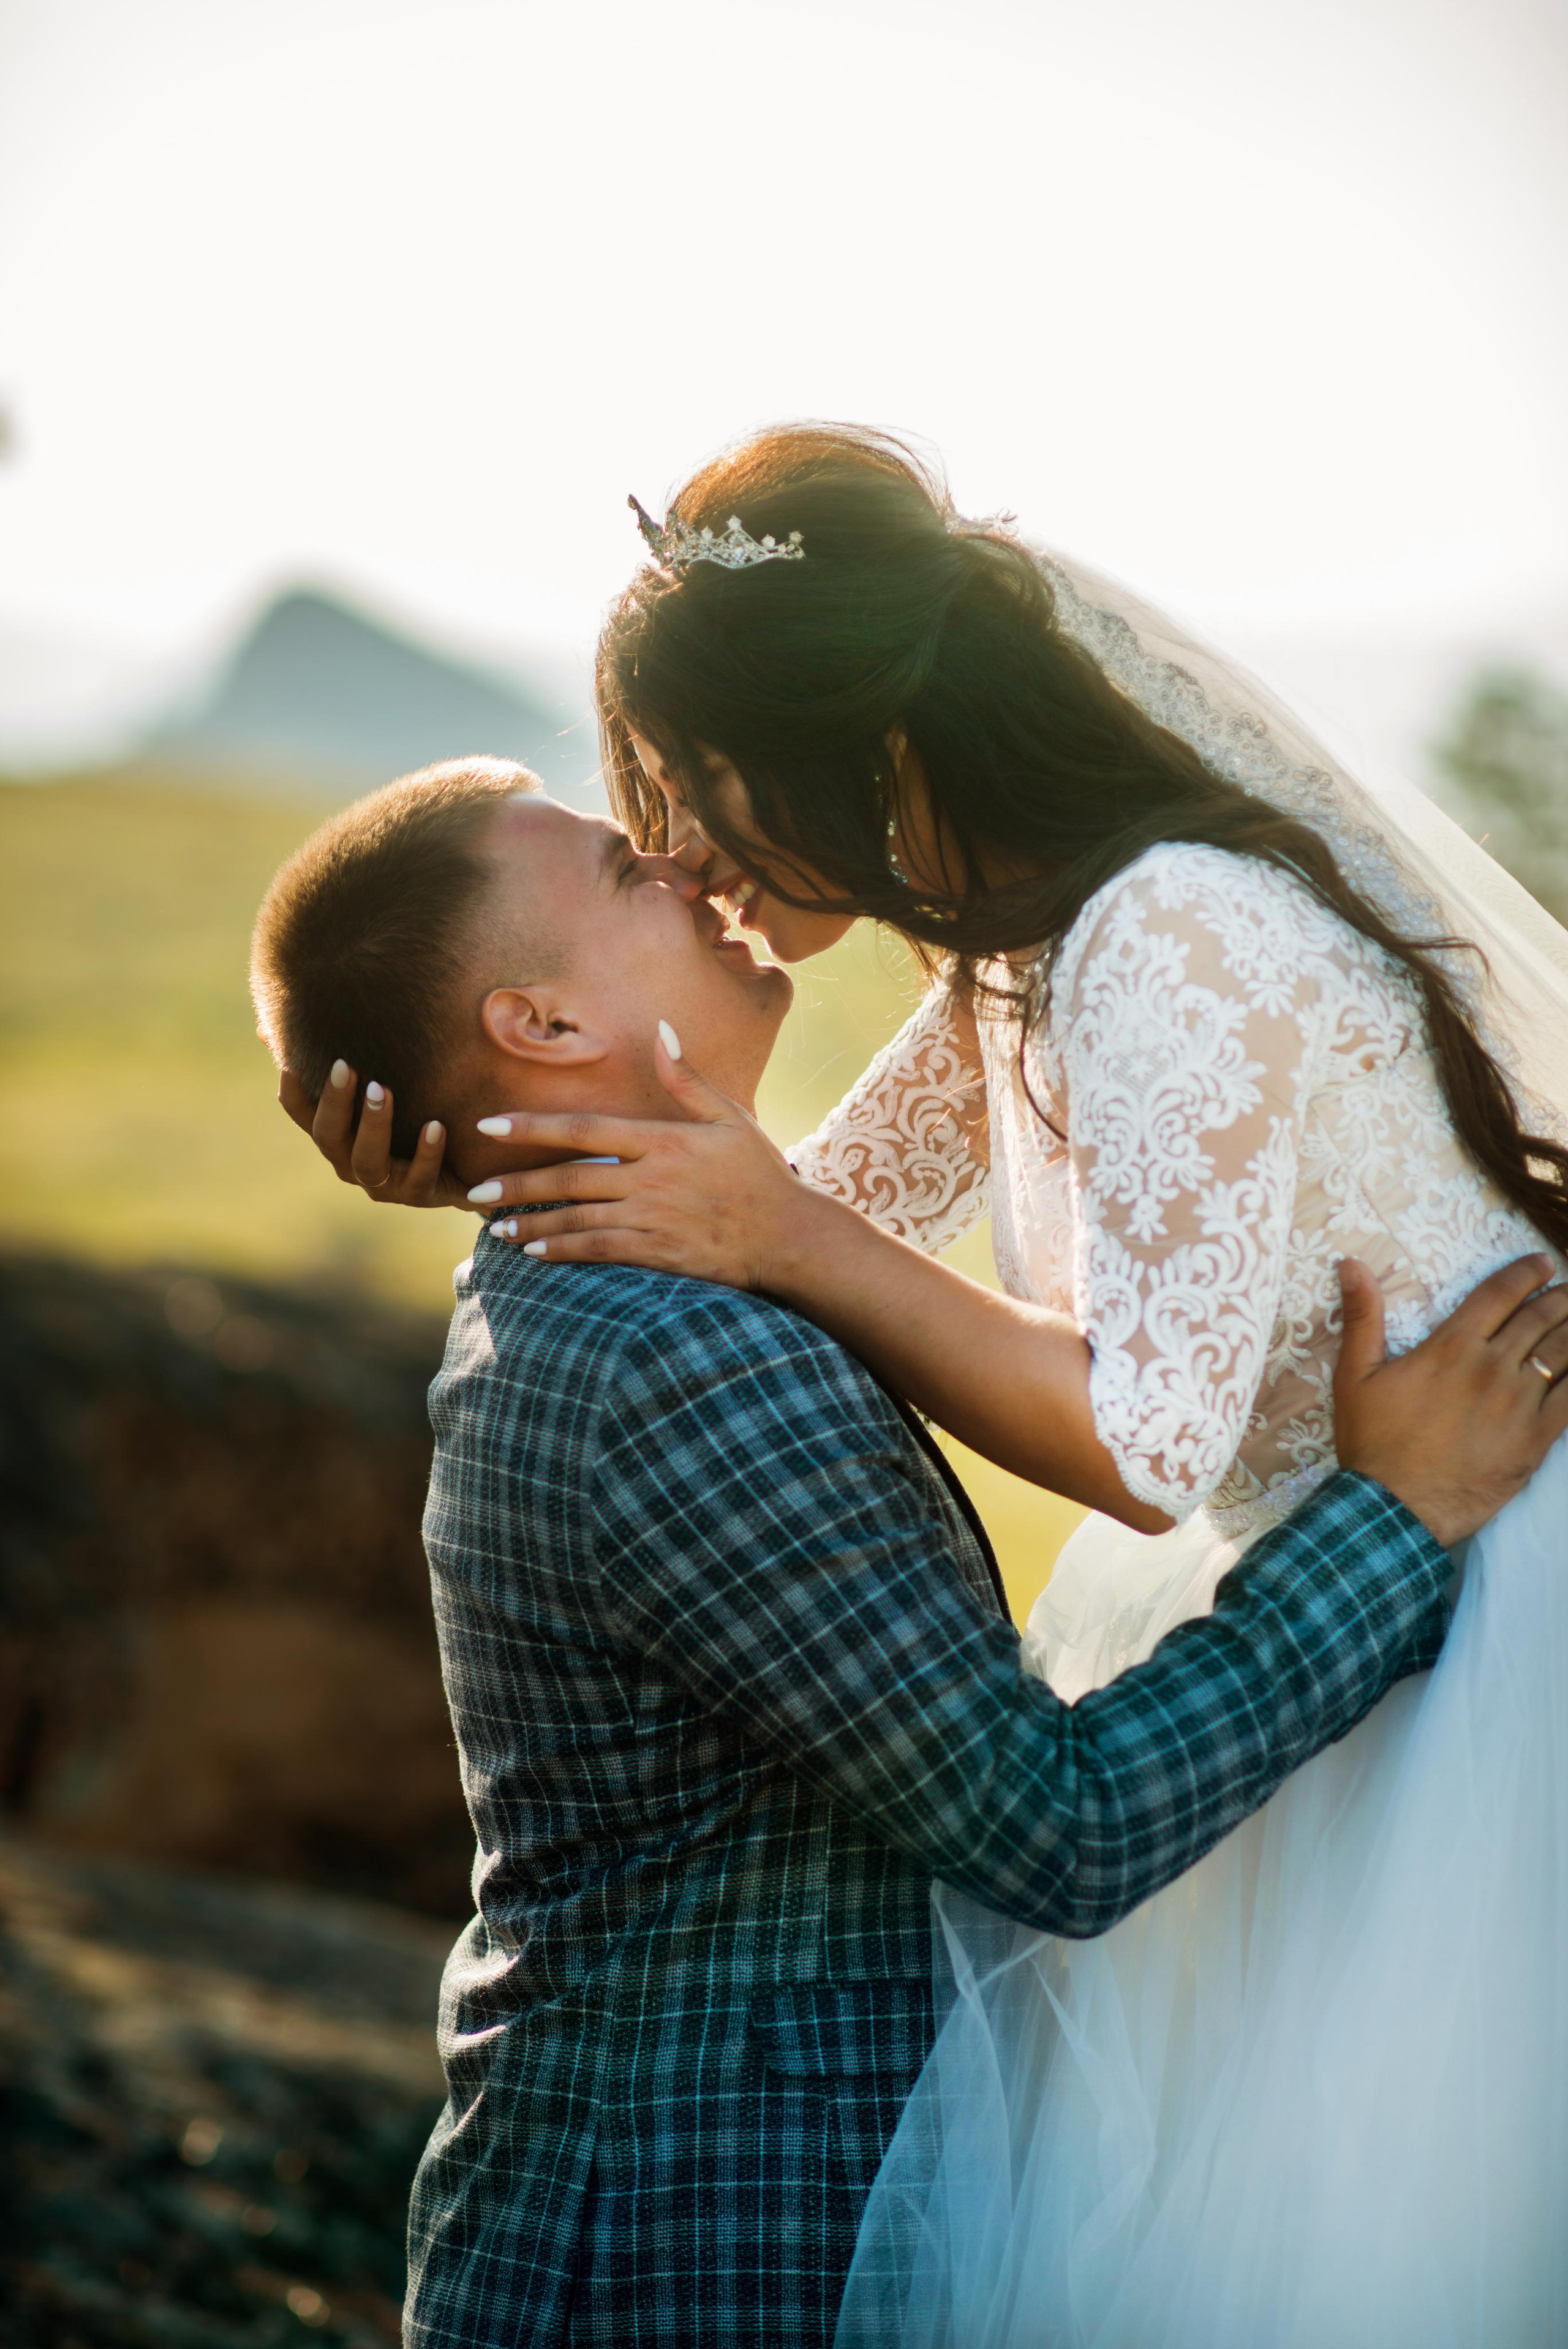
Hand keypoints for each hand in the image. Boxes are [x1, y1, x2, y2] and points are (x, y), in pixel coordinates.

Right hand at [276, 1063, 469, 1208]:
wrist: (467, 1163)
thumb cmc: (417, 1108)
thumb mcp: (391, 1076)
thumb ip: (353, 1052)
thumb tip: (276, 1026)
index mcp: (337, 1133)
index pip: (301, 1113)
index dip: (293, 1090)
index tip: (292, 1061)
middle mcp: (350, 1160)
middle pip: (328, 1136)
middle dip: (335, 1101)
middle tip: (345, 1066)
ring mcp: (383, 1183)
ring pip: (367, 1161)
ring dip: (373, 1125)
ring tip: (385, 1092)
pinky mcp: (419, 1194)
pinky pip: (419, 1178)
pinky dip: (426, 1153)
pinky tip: (436, 1127)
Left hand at [470, 1032, 819, 1288]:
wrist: (790, 1235)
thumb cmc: (762, 1174)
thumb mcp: (730, 1117)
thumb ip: (688, 1078)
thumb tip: (661, 1028)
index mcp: (662, 1140)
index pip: (584, 1129)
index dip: (532, 1126)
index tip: (488, 1123)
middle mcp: (650, 1179)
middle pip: (568, 1178)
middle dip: (516, 1184)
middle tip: (472, 1191)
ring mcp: (652, 1218)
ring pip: (576, 1219)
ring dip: (531, 1222)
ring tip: (494, 1227)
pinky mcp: (658, 1253)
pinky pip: (599, 1251)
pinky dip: (563, 1251)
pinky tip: (534, 1253)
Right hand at [1333, 1254, 1567, 1545]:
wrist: (1395, 1507)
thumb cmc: (1372, 1441)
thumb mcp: (1354, 1375)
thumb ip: (1362, 1316)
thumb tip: (1351, 1263)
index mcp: (1451, 1347)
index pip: (1499, 1294)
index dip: (1526, 1273)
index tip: (1543, 1263)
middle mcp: (1491, 1368)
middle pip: (1538, 1319)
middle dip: (1561, 1298)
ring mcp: (1519, 1405)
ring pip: (1562, 1354)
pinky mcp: (1536, 1440)